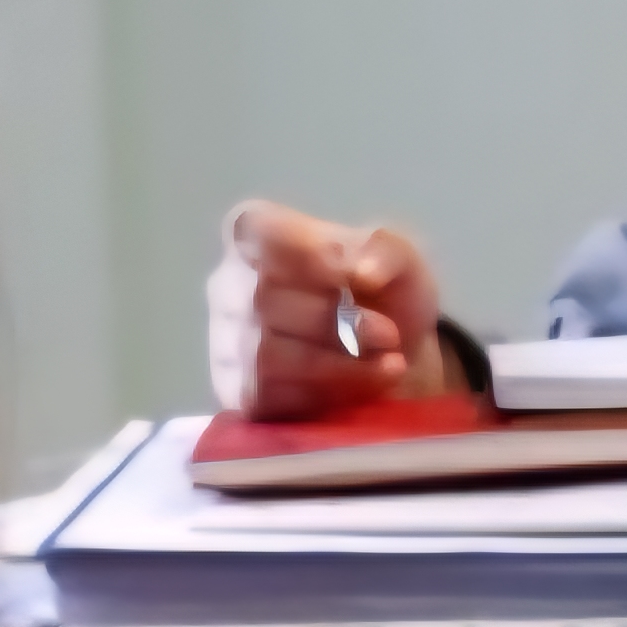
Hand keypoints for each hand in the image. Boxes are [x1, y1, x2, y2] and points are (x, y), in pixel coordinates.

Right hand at [206, 201, 459, 418]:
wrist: (396, 355)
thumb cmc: (385, 294)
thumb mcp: (400, 259)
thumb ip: (383, 251)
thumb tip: (362, 271)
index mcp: (256, 234)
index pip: (256, 229)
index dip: (305, 254)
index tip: (352, 275)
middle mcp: (228, 285)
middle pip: (263, 300)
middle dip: (335, 321)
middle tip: (388, 334)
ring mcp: (226, 341)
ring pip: (267, 355)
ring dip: (338, 364)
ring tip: (388, 364)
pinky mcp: (239, 393)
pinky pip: (271, 396)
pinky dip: (328, 394)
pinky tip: (362, 386)